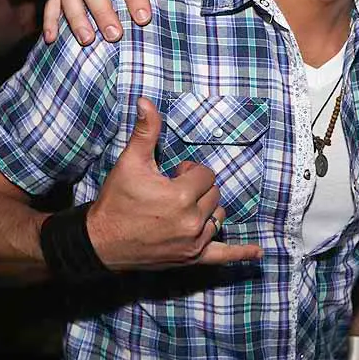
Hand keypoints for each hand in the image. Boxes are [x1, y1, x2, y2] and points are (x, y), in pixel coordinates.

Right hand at [86, 98, 261, 269]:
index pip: (206, 174)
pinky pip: (222, 255)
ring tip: (184, 209)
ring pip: (219, 216)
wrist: (100, 241)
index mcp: (181, 196)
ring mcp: (193, 242)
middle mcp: (191, 220)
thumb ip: (146, 131)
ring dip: (207, 210)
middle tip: (172, 193)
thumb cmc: (117, 200)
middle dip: (198, 189)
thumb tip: (146, 101)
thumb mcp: (130, 163)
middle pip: (214, 194)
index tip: (172, 176)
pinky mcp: (191, 257)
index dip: (190, 172)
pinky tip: (258, 253)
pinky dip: (240, 253)